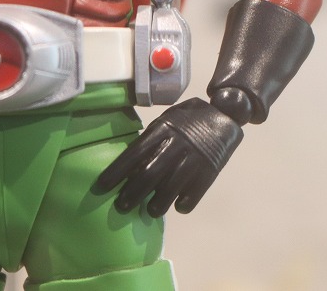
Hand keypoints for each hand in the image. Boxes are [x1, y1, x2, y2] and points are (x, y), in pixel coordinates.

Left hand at [96, 98, 242, 216]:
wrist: (225, 116)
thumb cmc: (188, 119)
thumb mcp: (167, 120)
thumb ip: (151, 139)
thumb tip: (130, 163)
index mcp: (163, 129)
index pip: (134, 153)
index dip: (116, 171)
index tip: (101, 186)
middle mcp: (176, 145)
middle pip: (148, 175)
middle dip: (131, 194)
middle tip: (121, 206)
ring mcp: (193, 160)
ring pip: (168, 190)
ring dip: (155, 205)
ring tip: (149, 211)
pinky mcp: (209, 172)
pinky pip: (191, 196)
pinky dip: (181, 205)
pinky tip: (176, 206)